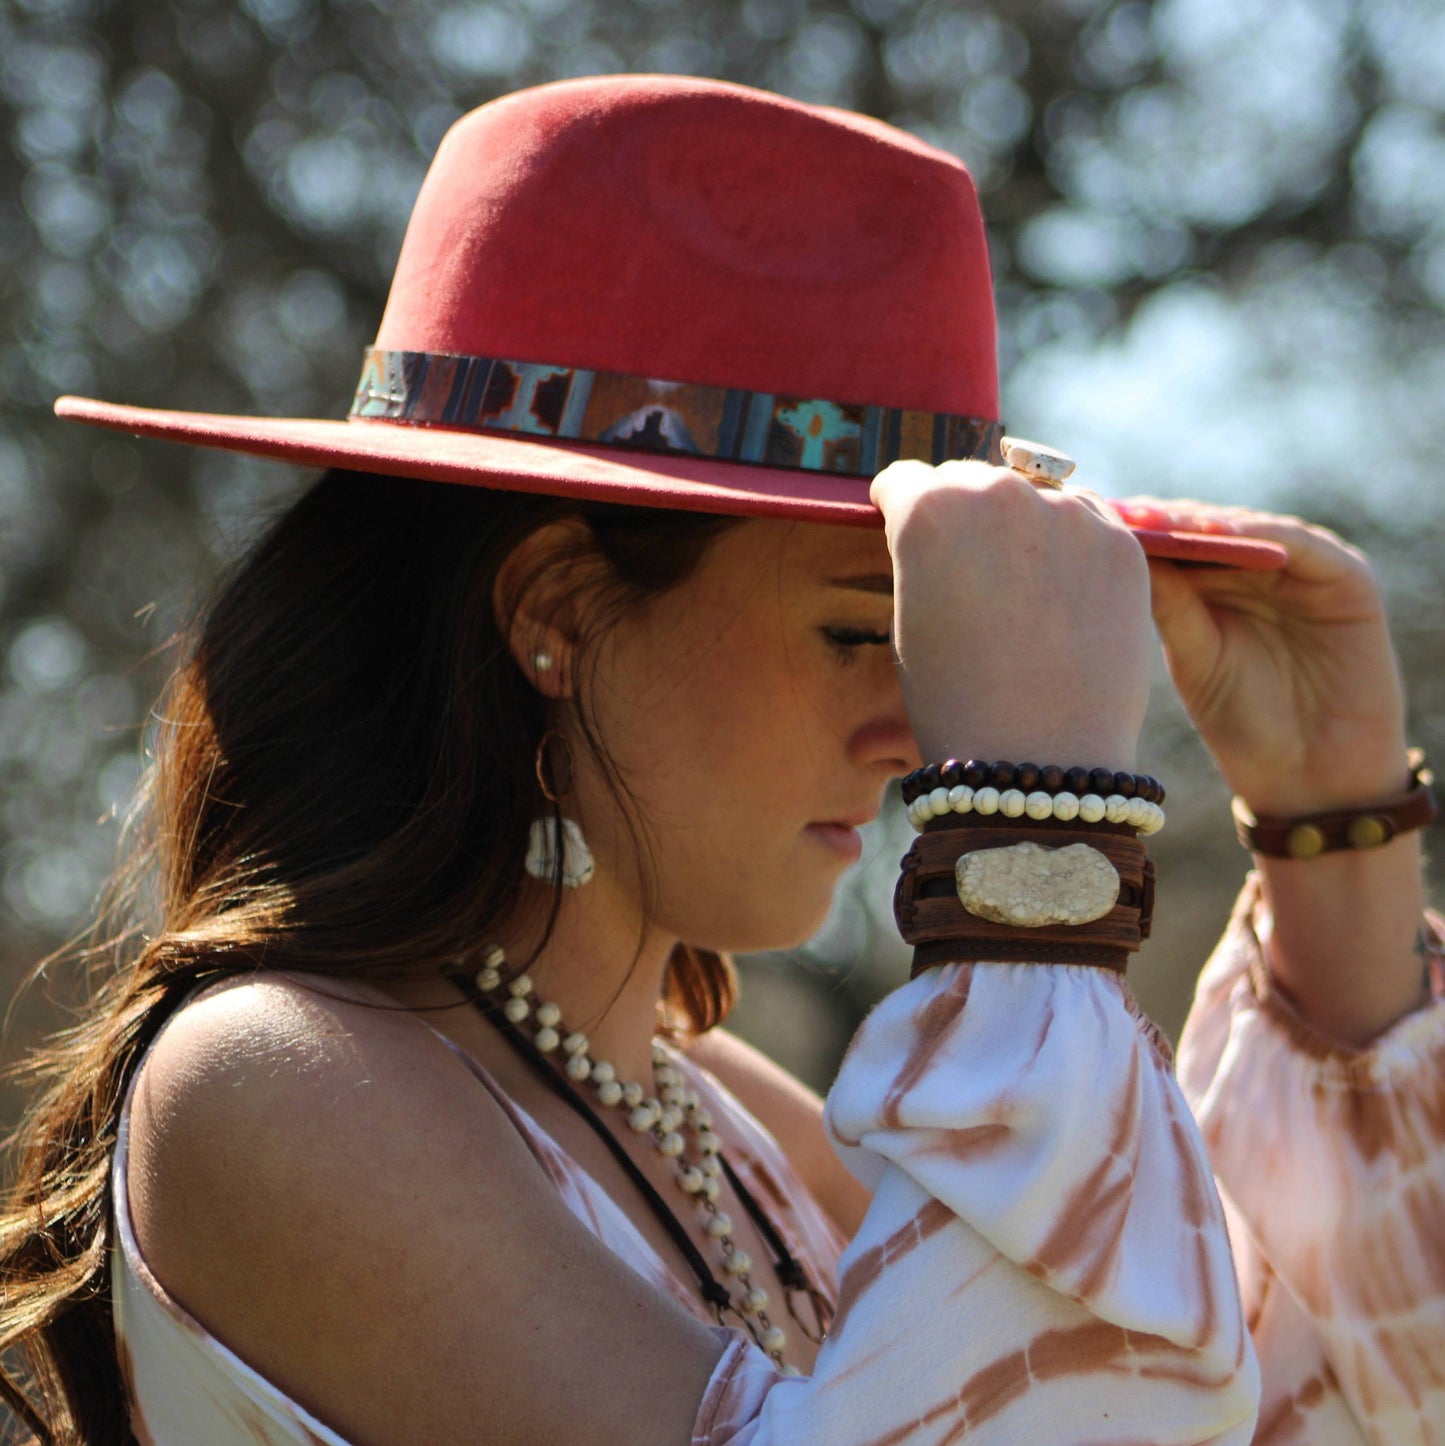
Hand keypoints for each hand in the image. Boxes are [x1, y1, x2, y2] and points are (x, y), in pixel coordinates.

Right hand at [870, 460, 1152, 768]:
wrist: (1037, 760)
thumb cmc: (955, 701)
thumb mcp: (911, 619)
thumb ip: (925, 557)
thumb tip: (949, 536)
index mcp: (930, 508)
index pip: (906, 480)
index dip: (899, 511)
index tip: (906, 533)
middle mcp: (999, 492)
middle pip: (972, 479)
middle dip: (964, 515)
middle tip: (969, 572)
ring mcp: (1068, 513)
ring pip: (1036, 494)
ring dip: (1023, 526)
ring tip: (1023, 593)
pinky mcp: (1122, 542)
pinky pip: (1088, 522)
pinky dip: (1072, 546)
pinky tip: (1062, 600)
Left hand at [1120, 499, 1410, 814]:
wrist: (1310, 776)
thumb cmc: (1243, 723)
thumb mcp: (1195, 656)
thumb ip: (1169, 604)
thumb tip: (1121, 550)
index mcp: (1212, 588)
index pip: (1172, 545)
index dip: (1136, 532)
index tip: (1092, 523)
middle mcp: (1256, 572)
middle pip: (1206, 528)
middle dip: (1165, 520)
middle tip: (1124, 512)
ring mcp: (1302, 571)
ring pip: (1250, 529)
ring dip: (1209, 522)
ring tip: (1167, 521)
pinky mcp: (1347, 579)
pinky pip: (1303, 546)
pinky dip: (1266, 536)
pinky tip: (1225, 534)